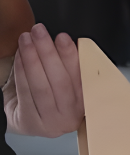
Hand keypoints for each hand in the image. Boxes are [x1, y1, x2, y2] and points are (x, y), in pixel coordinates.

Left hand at [4, 23, 83, 137]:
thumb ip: (68, 68)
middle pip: (61, 83)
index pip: (80, 80)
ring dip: (32, 58)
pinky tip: (20, 55)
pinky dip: (21, 71)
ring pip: (42, 87)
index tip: (63, 38)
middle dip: (49, 53)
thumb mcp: (65, 85)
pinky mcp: (32, 123)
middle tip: (39, 31)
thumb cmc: (49, 98)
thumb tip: (65, 42)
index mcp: (84, 106)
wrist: (30, 119)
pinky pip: (26, 93)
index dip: (72, 58)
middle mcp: (71, 118)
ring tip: (26, 38)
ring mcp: (52, 123)